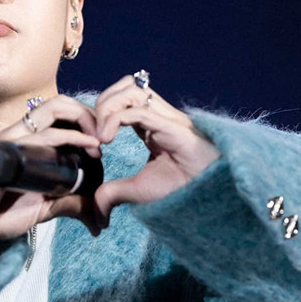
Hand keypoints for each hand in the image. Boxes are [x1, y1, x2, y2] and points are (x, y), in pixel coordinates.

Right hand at [0, 95, 102, 244]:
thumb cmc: (1, 212)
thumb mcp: (46, 208)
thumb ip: (71, 205)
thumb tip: (98, 219)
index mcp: (32, 143)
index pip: (63, 116)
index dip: (88, 123)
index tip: (106, 145)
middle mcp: (24, 134)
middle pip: (62, 104)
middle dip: (91, 115)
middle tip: (108, 136)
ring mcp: (16, 137)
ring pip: (55, 107)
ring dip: (84, 117)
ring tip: (100, 139)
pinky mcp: (9, 147)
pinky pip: (45, 132)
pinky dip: (73, 135)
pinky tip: (90, 145)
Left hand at [93, 76, 220, 224]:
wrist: (209, 195)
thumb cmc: (181, 188)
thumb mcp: (138, 191)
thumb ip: (114, 195)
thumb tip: (97, 215)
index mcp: (150, 125)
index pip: (121, 101)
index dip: (100, 115)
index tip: (91, 142)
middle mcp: (157, 115)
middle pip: (125, 86)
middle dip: (103, 102)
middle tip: (93, 132)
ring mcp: (165, 118)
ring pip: (131, 89)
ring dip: (107, 107)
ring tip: (100, 135)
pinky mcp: (170, 126)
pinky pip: (137, 110)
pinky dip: (115, 119)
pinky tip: (105, 140)